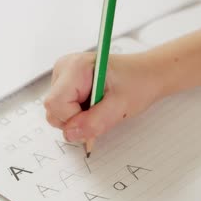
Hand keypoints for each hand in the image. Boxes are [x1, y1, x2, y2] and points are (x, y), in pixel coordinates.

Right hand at [44, 53, 160, 141]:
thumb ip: (94, 122)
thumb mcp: (120, 106)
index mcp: (75, 67)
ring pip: (57, 113)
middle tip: (102, 112)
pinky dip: (80, 115)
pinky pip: (65, 111)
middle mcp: (63, 69)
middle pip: (53, 110)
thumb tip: (70, 134)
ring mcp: (63, 77)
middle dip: (76, 121)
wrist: (148, 75)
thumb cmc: (138, 83)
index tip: (96, 116)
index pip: (55, 104)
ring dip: (79, 119)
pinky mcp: (67, 86)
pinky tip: (96, 106)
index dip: (73, 119)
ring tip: (101, 108)